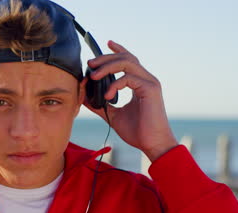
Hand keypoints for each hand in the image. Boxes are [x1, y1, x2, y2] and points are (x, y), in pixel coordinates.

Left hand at [84, 41, 177, 161]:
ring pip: (128, 63)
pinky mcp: (150, 89)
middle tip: (90, 64)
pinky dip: (114, 84)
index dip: (119, 50)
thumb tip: (85, 97)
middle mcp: (146, 80)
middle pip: (126, 58)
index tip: (107, 43)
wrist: (152, 144)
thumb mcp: (113, 115)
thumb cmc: (137, 131)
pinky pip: (128, 78)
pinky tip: (107, 95)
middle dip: (106, 58)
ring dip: (107, 67)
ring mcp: (150, 83)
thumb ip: (100, 104)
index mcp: (140, 83)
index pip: (130, 60)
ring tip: (93, 76)